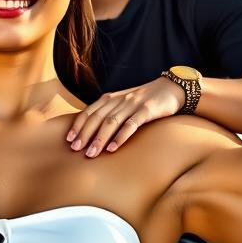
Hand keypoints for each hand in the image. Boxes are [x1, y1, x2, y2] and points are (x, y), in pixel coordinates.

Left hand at [66, 76, 185, 157]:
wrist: (172, 88)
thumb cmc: (145, 100)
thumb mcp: (124, 103)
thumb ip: (109, 113)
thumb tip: (91, 131)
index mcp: (111, 98)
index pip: (90, 112)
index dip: (78, 125)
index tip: (69, 140)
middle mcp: (119, 100)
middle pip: (97, 118)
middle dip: (85, 134)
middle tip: (76, 150)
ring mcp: (133, 104)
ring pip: (111, 122)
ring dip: (99, 139)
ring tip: (91, 153)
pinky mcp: (147, 110)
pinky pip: (131, 124)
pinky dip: (120, 136)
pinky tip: (113, 148)